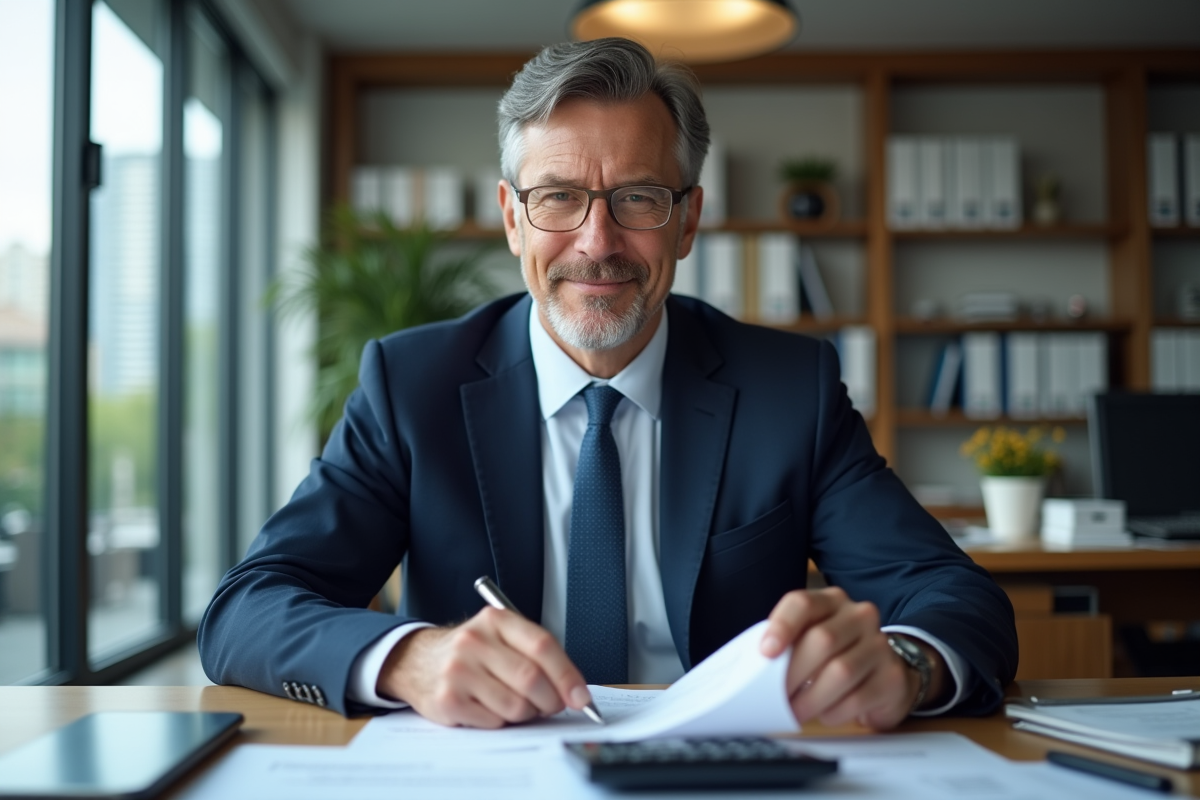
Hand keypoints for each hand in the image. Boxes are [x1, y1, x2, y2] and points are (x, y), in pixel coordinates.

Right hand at [377, 607, 593, 727]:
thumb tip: (574, 693)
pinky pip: (494, 722)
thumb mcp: (501, 638)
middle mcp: (474, 641)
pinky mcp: (448, 700)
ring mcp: (458, 670)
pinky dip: (501, 722)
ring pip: (516, 706)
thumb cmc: (473, 654)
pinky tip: (490, 709)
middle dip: (550, 700)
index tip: (581, 697)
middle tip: (552, 707)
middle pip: (531, 679)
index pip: (542, 645)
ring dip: (525, 714)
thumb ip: (536, 657)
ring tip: (515, 705)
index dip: (567, 675)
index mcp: (496, 620)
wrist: (418, 661)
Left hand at [759, 587, 942, 730]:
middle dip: (792, 673)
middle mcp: (859, 616)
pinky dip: (834, 711)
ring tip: (795, 712)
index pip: (803, 603)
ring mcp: (879, 645)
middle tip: (774, 698)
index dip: (782, 626)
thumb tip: (756, 668)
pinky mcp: (891, 677)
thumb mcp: (812, 639)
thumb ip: (789, 644)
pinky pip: (857, 698)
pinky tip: (825, 714)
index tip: (765, 652)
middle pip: (821, 640)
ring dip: (811, 698)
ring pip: (840, 671)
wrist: (887, 671)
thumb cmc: (837, 654)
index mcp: (831, 601)